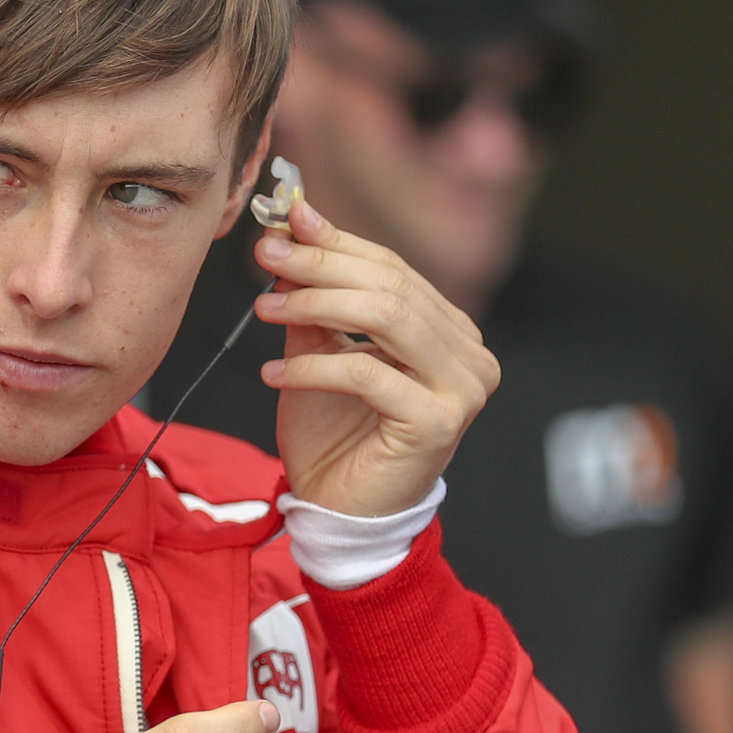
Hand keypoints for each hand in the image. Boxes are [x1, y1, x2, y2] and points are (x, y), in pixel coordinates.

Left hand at [252, 199, 500, 517]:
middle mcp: (469, 354)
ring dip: (315, 305)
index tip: (283, 219)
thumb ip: (314, 301)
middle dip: (320, 265)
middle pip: (390, 286)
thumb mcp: (318, 354)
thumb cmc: (334, 435)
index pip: (393, 269)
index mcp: (449, 331)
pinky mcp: (437, 422)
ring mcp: (462, 388)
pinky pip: (368, 374)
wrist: (341, 512)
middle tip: (265, 255)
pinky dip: (312, 366)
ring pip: (386, 318)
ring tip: (263, 309)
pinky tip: (273, 373)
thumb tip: (290, 231)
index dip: (337, 241)